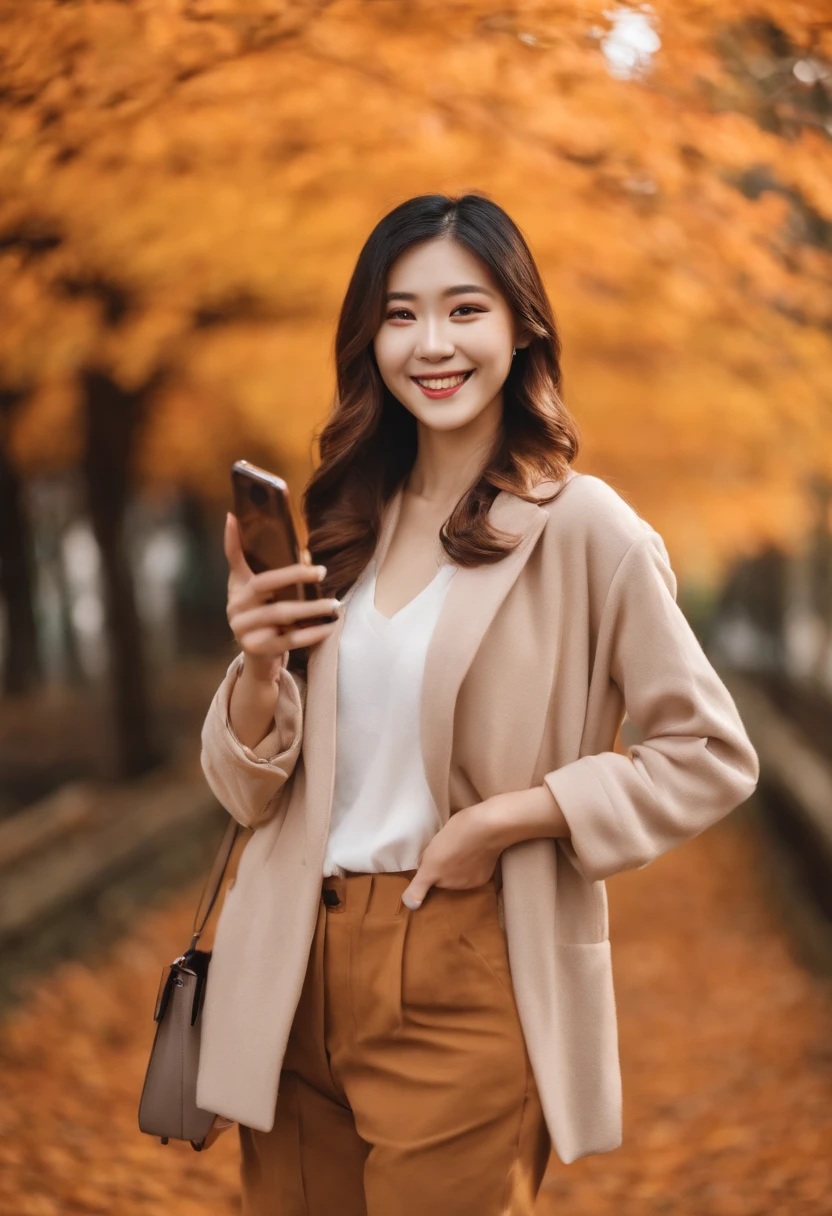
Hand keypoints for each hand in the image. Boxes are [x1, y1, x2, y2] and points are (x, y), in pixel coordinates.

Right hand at [224, 512, 340, 682]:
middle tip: (321, 571)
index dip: (231, 540)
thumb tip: (307, 553)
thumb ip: (279, 576)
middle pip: (265, 584)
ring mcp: (244, 629)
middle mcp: (236, 607)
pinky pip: (289, 639)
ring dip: (312, 608)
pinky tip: (328, 628)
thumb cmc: (267, 621)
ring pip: (282, 613)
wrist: (259, 661)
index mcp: (238, 589)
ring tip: (335, 604)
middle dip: (295, 576)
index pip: (233, 559)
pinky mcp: (258, 648)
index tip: (232, 517)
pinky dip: (311, 633)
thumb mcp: (265, 597)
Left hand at [400, 786, 570, 909]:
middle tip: (447, 847)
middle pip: (441, 878)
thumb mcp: (432, 850)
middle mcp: (451, 885)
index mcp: (434, 876)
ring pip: (456, 877)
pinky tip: (475, 852)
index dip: (428, 864)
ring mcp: (468, 883)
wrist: (489, 827)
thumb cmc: (458, 832)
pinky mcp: (483, 879)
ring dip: (457, 866)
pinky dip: (472, 868)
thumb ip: (421, 883)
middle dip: (442, 866)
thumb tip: (411, 905)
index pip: (425, 878)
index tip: (433, 853)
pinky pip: (471, 876)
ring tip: (462, 847)